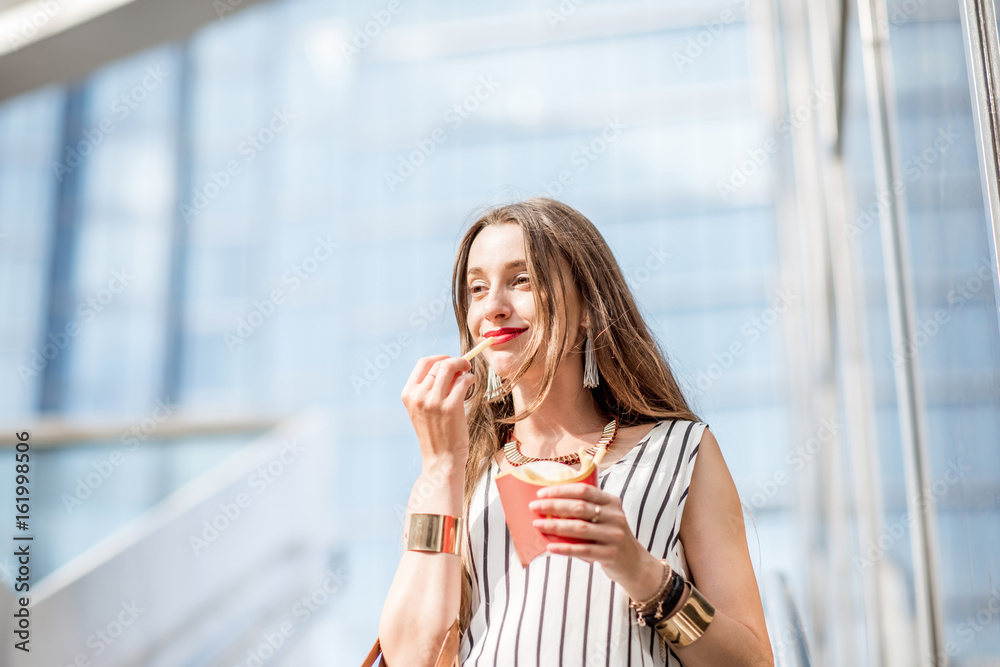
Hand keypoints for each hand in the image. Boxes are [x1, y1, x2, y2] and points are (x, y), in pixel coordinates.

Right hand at [401, 354, 475, 469]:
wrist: (441, 460)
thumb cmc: (437, 434)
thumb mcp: (424, 409)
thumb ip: (431, 388)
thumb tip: (451, 365)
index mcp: (408, 394)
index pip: (423, 363)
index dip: (440, 357)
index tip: (451, 360)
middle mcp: (418, 395)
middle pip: (439, 364)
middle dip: (455, 361)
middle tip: (465, 367)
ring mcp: (433, 401)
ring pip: (450, 367)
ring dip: (463, 366)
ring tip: (468, 373)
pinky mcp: (450, 407)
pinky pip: (463, 381)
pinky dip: (470, 378)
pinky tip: (472, 382)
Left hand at [528, 483, 662, 599]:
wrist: (634, 564)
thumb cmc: (611, 537)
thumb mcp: (607, 518)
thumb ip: (587, 509)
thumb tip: (549, 503)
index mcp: (612, 502)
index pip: (584, 490)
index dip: (561, 490)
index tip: (541, 493)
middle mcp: (615, 516)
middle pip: (579, 507)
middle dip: (553, 506)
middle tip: (533, 507)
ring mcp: (614, 536)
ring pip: (579, 528)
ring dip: (555, 526)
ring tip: (537, 525)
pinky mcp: (610, 554)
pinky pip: (583, 550)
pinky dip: (565, 548)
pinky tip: (550, 547)